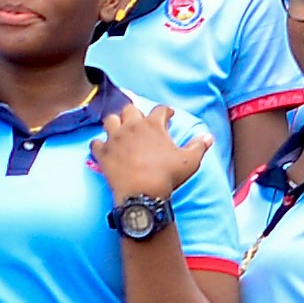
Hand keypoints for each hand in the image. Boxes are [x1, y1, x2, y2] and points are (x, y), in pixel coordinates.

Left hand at [92, 97, 207, 214]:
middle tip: (140, 120)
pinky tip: (103, 148)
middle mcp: (132, 127)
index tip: (168, 114)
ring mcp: (115, 139)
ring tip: (119, 129)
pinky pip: (95, 143)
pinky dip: (98, 144)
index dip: (166, 111)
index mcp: (153, 125)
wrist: (142, 194)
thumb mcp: (190, 161)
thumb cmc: (167, 176)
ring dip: (115, 123)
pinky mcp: (103, 153)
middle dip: (135, 113)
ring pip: (110, 120)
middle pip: (130, 109)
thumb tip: (208, 136)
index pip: (160, 109)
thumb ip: (199, 145)